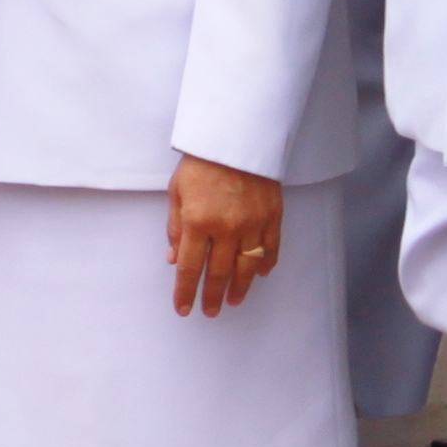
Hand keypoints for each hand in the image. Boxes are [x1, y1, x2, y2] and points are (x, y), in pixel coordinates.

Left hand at [168, 155, 285, 316]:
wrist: (237, 135)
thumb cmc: (202, 161)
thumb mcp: (177, 192)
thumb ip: (176, 228)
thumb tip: (174, 258)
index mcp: (198, 222)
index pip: (190, 268)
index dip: (186, 292)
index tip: (183, 308)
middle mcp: (226, 228)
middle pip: (219, 273)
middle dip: (212, 296)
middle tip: (210, 311)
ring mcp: (252, 224)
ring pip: (247, 267)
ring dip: (240, 287)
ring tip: (235, 301)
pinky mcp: (272, 216)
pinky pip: (271, 248)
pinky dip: (266, 263)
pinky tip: (260, 274)